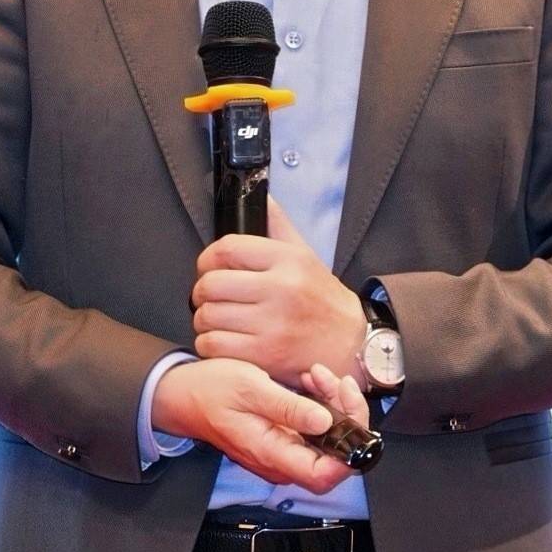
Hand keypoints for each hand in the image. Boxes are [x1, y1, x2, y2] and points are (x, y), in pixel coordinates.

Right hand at [152, 357, 363, 494]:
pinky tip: (310, 382)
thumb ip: (289, 408)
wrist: (183, 394)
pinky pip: (311, 429)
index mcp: (272, 453)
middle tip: (336, 382)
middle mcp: (280, 460)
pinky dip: (319, 405)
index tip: (352, 415)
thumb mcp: (250, 388)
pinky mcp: (281, 438)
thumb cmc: (210, 390)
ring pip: (325, 439)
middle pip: (333, 455)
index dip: (349, 451)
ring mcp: (281, 450)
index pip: (325, 475)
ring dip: (332, 405)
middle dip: (345, 416)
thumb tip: (327, 422)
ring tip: (318, 375)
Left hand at [190, 196, 366, 386]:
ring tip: (216, 320)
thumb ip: (278, 225)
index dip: (207, 258)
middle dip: (201, 292)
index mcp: (289, 260)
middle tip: (209, 297)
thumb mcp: (305, 255)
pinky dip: (209, 343)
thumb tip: (261, 195)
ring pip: (207, 317)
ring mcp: (273, 325)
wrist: (350, 344)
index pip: (227, 248)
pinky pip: (213, 346)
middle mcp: (281, 290)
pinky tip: (223, 340)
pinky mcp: (265, 356)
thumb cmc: (321, 299)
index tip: (208, 267)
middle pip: (211, 284)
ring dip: (203, 319)